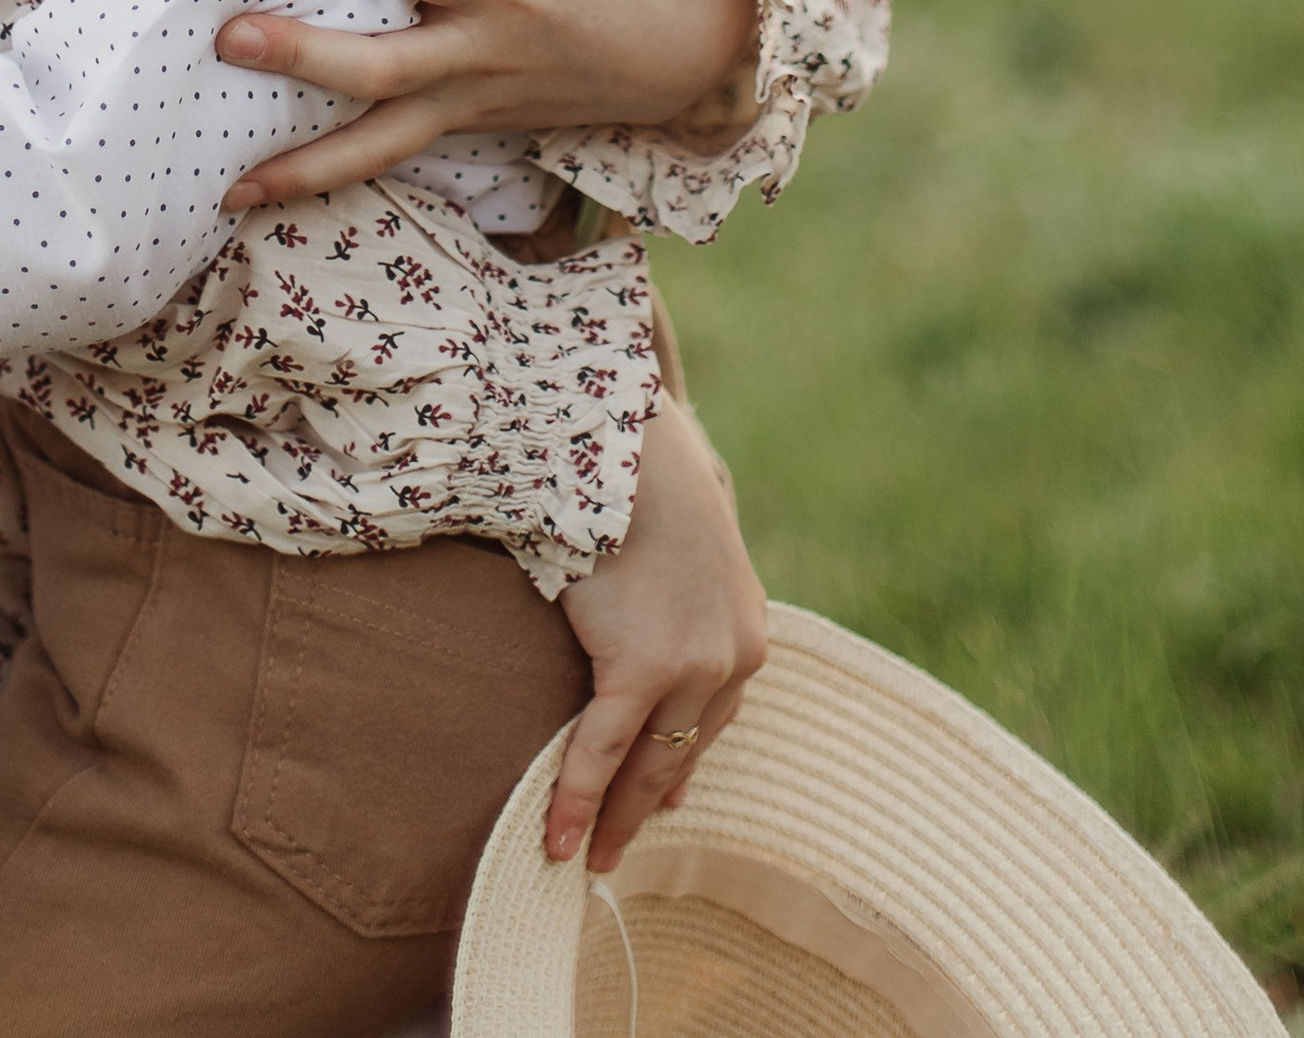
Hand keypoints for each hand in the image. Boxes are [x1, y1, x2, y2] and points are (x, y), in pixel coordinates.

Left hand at [215, 0, 756, 207]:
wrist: (682, 52)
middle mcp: (481, 52)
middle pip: (384, 68)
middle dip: (304, 57)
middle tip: (231, 39)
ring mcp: (470, 99)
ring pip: (381, 141)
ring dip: (305, 164)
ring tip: (230, 182)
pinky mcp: (466, 123)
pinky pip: (393, 155)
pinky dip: (331, 177)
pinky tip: (264, 191)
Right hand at [547, 398, 767, 870]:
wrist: (630, 447)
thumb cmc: (647, 484)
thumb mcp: (686, 553)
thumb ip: (684, 600)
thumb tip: (656, 628)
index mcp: (745, 634)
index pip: (712, 722)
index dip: (680, 765)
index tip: (658, 800)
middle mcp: (732, 660)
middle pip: (683, 753)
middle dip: (646, 805)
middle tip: (615, 848)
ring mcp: (691, 669)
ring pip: (646, 764)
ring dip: (612, 817)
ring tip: (586, 856)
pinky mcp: (642, 669)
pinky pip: (603, 749)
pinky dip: (577, 796)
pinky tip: (557, 835)